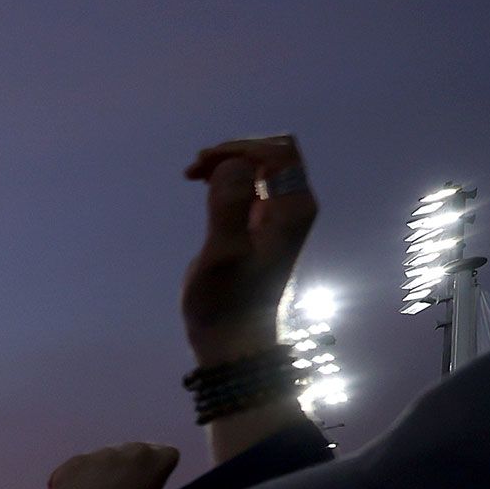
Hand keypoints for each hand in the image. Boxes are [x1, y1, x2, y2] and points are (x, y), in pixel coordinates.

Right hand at [180, 135, 316, 364]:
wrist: (233, 340)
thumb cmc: (226, 303)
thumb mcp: (222, 255)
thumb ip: (229, 207)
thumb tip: (231, 165)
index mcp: (292, 209)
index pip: (277, 152)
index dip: (239, 149)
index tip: (202, 167)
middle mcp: (294, 206)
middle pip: (273, 152)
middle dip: (233, 152)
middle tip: (195, 171)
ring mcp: (280, 216)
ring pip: (262, 165)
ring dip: (229, 163)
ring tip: (195, 176)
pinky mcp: (264, 226)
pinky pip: (254, 184)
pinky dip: (230, 178)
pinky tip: (205, 188)